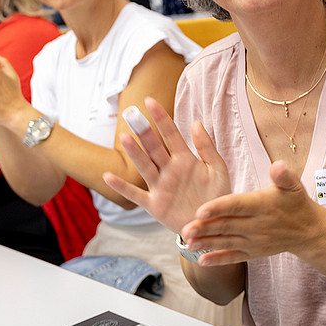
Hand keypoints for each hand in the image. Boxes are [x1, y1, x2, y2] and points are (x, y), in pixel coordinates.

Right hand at [102, 97, 231, 235]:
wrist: (213, 223)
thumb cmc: (216, 195)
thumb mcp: (217, 169)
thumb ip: (207, 147)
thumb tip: (196, 122)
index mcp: (185, 159)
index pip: (171, 134)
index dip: (161, 118)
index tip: (150, 101)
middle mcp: (169, 170)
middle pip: (153, 147)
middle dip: (143, 131)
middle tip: (131, 113)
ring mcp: (160, 187)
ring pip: (144, 166)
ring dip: (134, 153)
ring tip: (125, 137)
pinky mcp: (154, 205)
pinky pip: (136, 195)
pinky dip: (122, 187)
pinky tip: (108, 176)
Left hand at [179, 160, 322, 265]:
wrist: (308, 231)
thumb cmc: (296, 202)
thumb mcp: (294, 185)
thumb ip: (283, 175)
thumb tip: (278, 165)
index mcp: (262, 205)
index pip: (237, 206)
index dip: (218, 208)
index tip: (200, 210)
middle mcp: (257, 225)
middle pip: (227, 226)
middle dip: (205, 228)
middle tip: (185, 229)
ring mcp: (255, 242)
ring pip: (227, 242)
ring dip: (207, 244)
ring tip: (187, 244)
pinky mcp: (254, 253)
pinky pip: (234, 257)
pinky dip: (218, 260)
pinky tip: (201, 261)